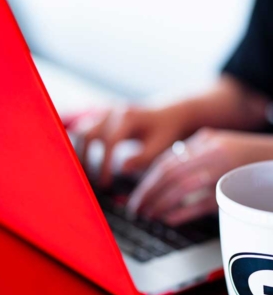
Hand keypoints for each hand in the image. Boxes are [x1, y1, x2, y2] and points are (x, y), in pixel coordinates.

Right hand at [75, 105, 191, 186]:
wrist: (170, 114)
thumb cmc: (166, 132)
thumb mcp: (160, 147)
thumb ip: (143, 159)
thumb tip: (122, 168)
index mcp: (129, 117)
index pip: (110, 141)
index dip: (104, 164)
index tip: (104, 183)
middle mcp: (114, 111)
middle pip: (89, 134)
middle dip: (85, 158)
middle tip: (88, 180)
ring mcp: (106, 110)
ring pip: (83, 130)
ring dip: (81, 152)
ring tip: (85, 173)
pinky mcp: (103, 114)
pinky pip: (85, 129)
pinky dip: (83, 145)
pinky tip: (85, 162)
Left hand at [127, 128, 272, 225]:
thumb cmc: (257, 158)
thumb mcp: (226, 148)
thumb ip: (201, 157)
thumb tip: (171, 179)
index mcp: (208, 140)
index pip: (167, 160)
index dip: (148, 180)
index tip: (139, 195)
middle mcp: (213, 150)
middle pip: (168, 172)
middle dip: (148, 193)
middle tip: (136, 209)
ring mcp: (225, 167)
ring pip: (181, 187)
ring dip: (160, 203)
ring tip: (148, 216)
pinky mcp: (237, 186)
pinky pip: (203, 201)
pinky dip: (183, 211)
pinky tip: (170, 219)